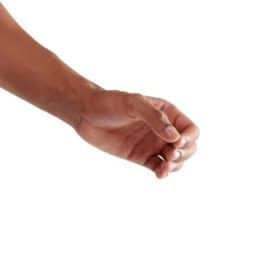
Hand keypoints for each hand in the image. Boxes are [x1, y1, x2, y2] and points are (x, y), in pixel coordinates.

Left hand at [74, 89, 198, 179]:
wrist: (86, 114)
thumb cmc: (110, 102)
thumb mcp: (134, 104)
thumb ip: (155, 118)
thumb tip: (174, 137)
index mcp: (167, 113)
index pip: (190, 129)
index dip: (189, 138)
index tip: (176, 143)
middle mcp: (163, 130)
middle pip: (188, 147)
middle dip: (185, 154)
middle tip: (171, 155)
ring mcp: (152, 144)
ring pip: (175, 160)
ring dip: (176, 166)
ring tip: (165, 167)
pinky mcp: (140, 156)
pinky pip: (158, 167)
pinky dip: (163, 173)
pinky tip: (160, 174)